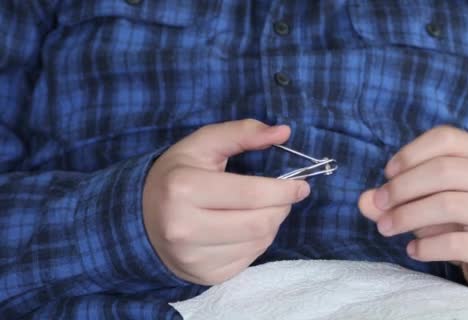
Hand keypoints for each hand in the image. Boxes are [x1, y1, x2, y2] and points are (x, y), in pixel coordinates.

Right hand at [142, 119, 309, 284]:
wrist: (142, 219)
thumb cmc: (177, 176)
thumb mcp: (203, 145)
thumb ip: (242, 133)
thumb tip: (284, 131)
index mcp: (184, 189)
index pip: (251, 194)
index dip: (284, 190)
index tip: (301, 186)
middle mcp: (184, 228)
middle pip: (260, 223)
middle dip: (281, 207)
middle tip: (283, 197)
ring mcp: (193, 257)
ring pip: (259, 242)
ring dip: (272, 223)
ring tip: (261, 209)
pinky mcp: (205, 276)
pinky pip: (250, 258)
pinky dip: (258, 241)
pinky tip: (245, 228)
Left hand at [358, 126, 467, 301]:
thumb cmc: (457, 217)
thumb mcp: (424, 200)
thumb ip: (393, 197)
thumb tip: (364, 200)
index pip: (445, 137)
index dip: (410, 153)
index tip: (387, 174)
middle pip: (444, 170)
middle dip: (403, 187)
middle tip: (379, 203)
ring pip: (448, 204)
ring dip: (407, 216)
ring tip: (386, 227)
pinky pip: (455, 243)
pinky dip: (426, 247)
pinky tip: (412, 250)